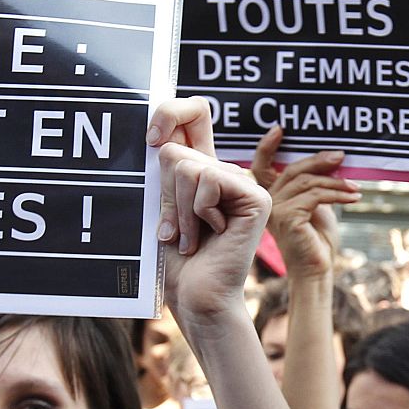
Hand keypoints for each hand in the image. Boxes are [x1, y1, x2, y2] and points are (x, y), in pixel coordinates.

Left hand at [150, 98, 271, 327]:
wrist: (195, 296)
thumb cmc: (174, 260)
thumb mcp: (159, 205)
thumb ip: (165, 168)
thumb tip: (163, 139)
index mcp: (203, 168)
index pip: (192, 114)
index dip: (170, 112)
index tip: (151, 141)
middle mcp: (225, 171)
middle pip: (176, 150)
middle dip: (165, 194)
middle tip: (174, 228)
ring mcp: (243, 183)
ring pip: (189, 168)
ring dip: (179, 210)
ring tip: (190, 237)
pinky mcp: (257, 197)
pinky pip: (210, 181)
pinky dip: (199, 211)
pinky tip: (212, 233)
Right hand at [251, 127, 359, 278]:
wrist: (316, 270)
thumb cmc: (317, 241)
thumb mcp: (316, 206)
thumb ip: (315, 184)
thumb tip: (331, 159)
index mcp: (271, 196)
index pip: (261, 166)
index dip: (267, 146)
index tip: (280, 129)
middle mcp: (268, 202)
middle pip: (293, 169)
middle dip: (319, 160)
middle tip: (341, 157)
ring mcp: (275, 210)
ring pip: (307, 182)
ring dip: (335, 181)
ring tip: (355, 187)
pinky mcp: (288, 218)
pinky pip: (316, 195)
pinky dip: (338, 193)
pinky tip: (353, 197)